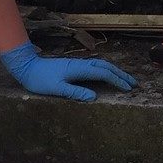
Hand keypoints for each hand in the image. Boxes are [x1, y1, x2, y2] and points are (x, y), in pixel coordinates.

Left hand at [0, 42, 137, 101]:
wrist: (27, 67)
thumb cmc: (39, 79)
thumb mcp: (56, 88)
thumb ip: (74, 92)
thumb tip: (93, 98)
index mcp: (79, 69)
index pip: (103, 74)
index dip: (117, 81)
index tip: (129, 89)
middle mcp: (81, 64)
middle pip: (106, 67)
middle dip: (121, 75)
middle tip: (134, 83)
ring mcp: (78, 64)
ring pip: (102, 65)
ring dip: (115, 71)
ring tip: (125, 79)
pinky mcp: (74, 66)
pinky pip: (95, 66)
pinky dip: (106, 70)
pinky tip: (107, 75)